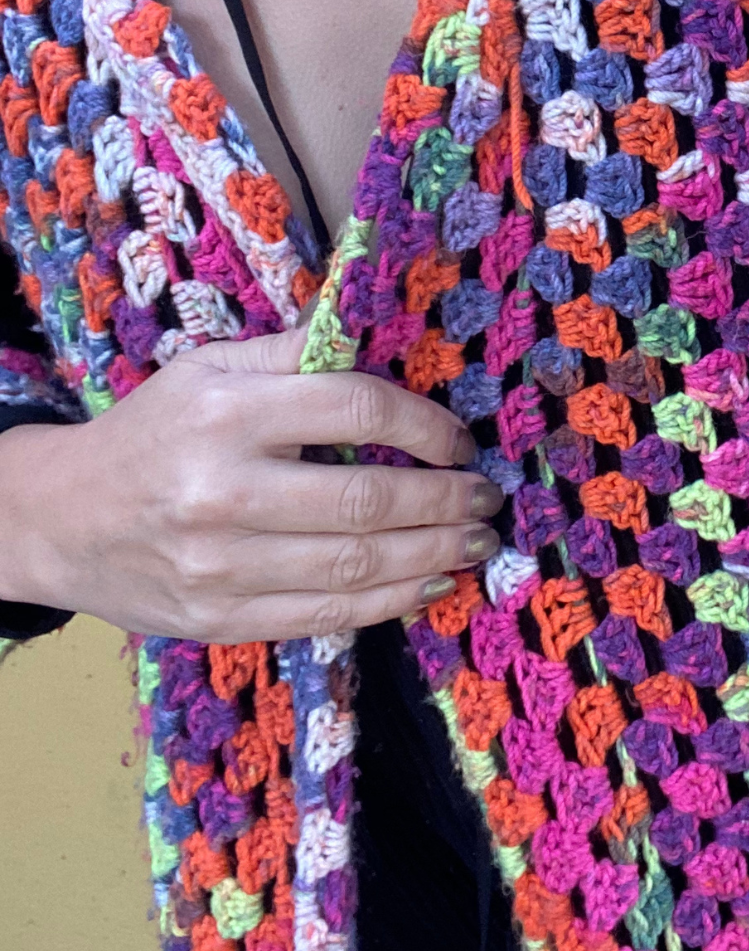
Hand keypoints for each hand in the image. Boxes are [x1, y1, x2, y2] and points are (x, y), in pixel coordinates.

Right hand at [0, 328, 503, 641]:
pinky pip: (326, 616)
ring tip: (474, 541)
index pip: (358, 409)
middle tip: (486, 498)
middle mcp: (224, 491)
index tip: (460, 440)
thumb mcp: (208, 369)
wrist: (59, 519)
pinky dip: (390, 603)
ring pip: (357, 566)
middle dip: (446, 500)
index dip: (427, 426)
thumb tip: (374, 332)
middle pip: (368, 498)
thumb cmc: (151, 432)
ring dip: (434, 554)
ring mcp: (221, 564)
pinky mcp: (220, 618)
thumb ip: (293, 352)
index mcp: (228, 414)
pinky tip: (427, 583)